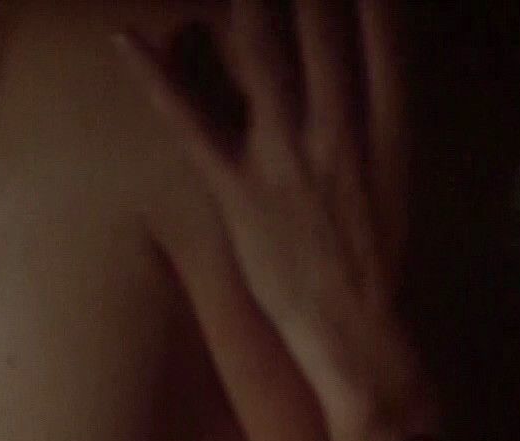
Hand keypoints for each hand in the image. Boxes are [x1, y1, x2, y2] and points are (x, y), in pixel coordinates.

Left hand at [115, 0, 436, 440]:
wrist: (353, 330)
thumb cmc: (373, 257)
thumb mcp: (394, 177)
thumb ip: (374, 116)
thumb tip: (358, 62)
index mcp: (386, 129)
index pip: (380, 36)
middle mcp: (338, 133)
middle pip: (320, 31)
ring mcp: (286, 159)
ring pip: (262, 60)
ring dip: (245, 7)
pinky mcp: (238, 190)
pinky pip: (190, 123)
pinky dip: (155, 79)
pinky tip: (125, 39)